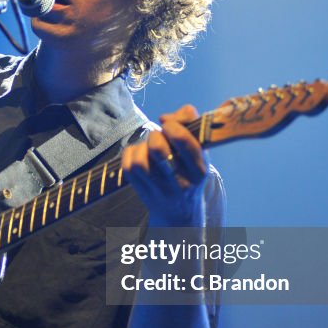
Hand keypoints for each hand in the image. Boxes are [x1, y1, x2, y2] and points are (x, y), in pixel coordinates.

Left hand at [121, 105, 207, 226]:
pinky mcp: (140, 190)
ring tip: (149, 148)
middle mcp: (180, 182)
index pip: (186, 144)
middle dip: (156, 136)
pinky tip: (140, 155)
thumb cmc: (189, 170)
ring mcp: (159, 189)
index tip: (170, 125)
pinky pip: (128, 166)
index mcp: (199, 170)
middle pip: (158, 149)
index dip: (174, 128)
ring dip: (142, 147)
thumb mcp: (199, 150)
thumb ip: (189, 124)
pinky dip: (131, 154)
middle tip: (159, 137)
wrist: (179, 210)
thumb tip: (165, 118)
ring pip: (140, 161)